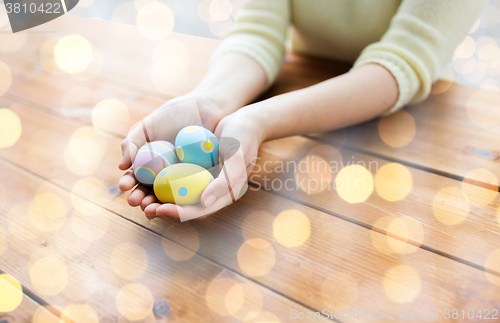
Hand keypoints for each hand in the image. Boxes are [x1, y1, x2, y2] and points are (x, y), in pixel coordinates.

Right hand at [118, 92, 235, 212]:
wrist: (205, 106)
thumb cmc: (175, 113)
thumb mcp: (148, 125)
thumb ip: (132, 142)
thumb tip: (121, 167)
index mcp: (149, 163)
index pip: (136, 178)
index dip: (129, 184)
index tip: (124, 186)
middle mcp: (165, 174)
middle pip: (150, 191)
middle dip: (141, 199)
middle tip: (137, 202)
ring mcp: (183, 178)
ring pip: (168, 197)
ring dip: (158, 205)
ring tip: (152, 209)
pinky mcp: (201, 179)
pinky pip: (190, 192)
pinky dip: (182, 200)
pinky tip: (176, 204)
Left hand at [144, 103, 266, 220]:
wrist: (243, 120)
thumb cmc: (244, 140)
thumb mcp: (237, 159)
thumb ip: (224, 182)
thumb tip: (204, 202)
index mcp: (221, 194)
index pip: (197, 210)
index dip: (177, 213)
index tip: (159, 210)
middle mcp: (207, 188)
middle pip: (181, 204)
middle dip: (160, 208)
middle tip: (142, 207)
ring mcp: (198, 176)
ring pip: (173, 191)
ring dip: (154, 195)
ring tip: (136, 196)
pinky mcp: (190, 164)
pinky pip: (171, 172)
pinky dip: (157, 176)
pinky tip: (142, 173)